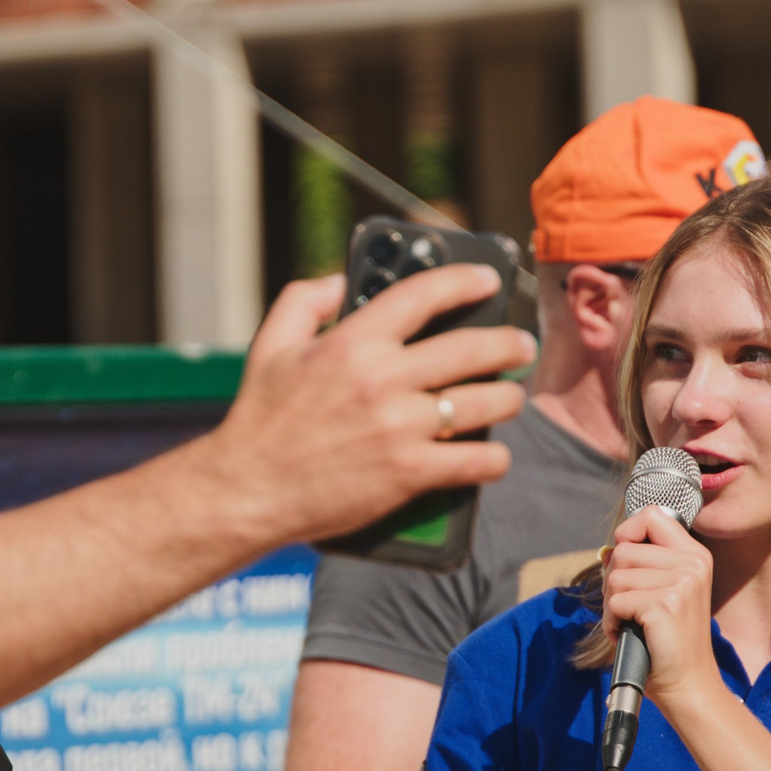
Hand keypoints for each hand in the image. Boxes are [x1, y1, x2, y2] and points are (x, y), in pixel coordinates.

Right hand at [206, 268, 534, 545]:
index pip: (424, 295)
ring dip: (509, 400)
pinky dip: (493, 459)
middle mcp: (382, 379)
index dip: (465, 281)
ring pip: (486, 402)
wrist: (248, 489)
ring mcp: (400, 427)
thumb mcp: (270, 345)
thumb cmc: (259, 419)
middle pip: (473, 348)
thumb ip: (303, 300)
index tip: (487, 281)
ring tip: (510, 399)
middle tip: (522, 346)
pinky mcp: (410, 473)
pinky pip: (476, 461)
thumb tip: (341, 281)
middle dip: (510, 344)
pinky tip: (492, 456)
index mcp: (352, 342)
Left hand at [601, 505, 723, 707]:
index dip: (628, 532)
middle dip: (613, 580)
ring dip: (612, 604)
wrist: (687, 683)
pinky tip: (627, 633)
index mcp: (695, 556)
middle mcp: (693, 564)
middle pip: (624, 549)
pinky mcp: (665, 605)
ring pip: (615, 576)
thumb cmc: (668, 639)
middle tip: (628, 607)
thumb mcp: (666, 590)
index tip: (623, 557)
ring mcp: (681, 583)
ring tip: (631, 622)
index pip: (652, 516)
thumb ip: (645, 563)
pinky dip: (612, 621)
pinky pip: (616, 601)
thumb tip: (608, 549)